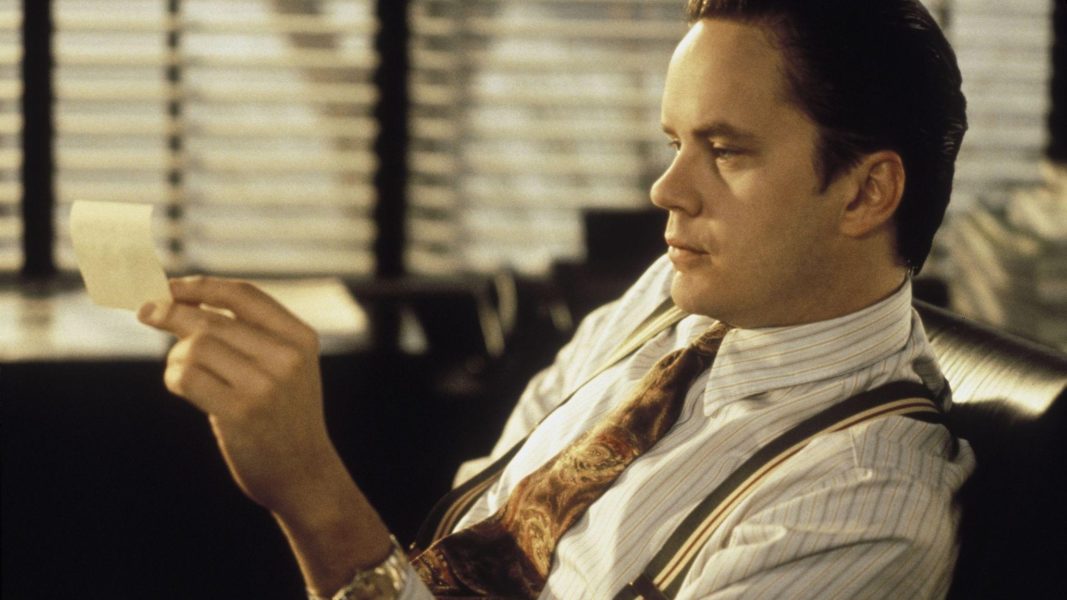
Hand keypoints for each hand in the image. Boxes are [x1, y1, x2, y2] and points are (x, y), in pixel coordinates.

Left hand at [139, 276, 395, 593]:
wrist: (304, 473)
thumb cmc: (284, 416)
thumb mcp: (285, 367)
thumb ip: (249, 335)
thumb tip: (180, 300)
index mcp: (300, 338)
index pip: (244, 295)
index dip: (201, 286)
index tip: (169, 285)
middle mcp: (287, 357)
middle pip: (211, 320)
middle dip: (170, 311)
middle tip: (144, 310)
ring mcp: (265, 385)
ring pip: (195, 347)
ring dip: (176, 357)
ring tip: (182, 372)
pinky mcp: (240, 412)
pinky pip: (187, 377)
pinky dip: (174, 377)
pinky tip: (181, 387)